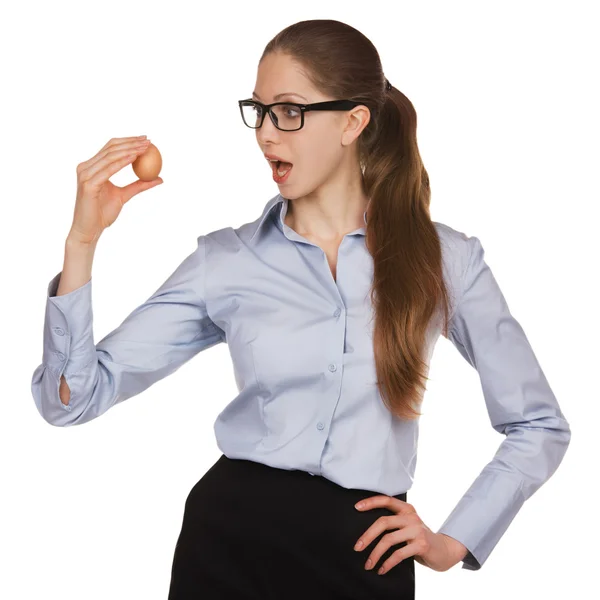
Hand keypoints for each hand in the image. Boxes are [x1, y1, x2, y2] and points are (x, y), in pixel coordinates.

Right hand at [70, 135, 162, 244]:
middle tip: (148, 141)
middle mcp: (85, 168)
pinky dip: (121, 162)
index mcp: (91, 167)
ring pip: (110, 156)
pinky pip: (108, 170)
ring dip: (129, 150)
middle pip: (110, 148)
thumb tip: (159, 178)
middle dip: (131, 142)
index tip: (146, 140)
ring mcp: (85, 175)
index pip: (111, 148)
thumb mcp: (124, 196)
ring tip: (145, 148)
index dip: (128, 141)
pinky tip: (134, 158)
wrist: (90, 230)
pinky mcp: (88, 184)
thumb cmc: (103, 213)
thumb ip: (139, 185)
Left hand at [353, 495, 468, 573]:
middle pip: (383, 522)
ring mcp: (417, 530)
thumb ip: (394, 523)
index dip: (371, 502)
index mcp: (406, 509)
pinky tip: (381, 569)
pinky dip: (387, 563)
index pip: (386, 500)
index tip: (356, 507)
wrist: (445, 551)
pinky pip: (398, 554)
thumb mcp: (408, 525)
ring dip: (375, 554)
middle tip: (357, 547)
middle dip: (367, 536)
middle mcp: (411, 516)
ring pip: (388, 540)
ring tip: (368, 564)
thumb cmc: (420, 538)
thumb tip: (367, 531)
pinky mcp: (421, 544)